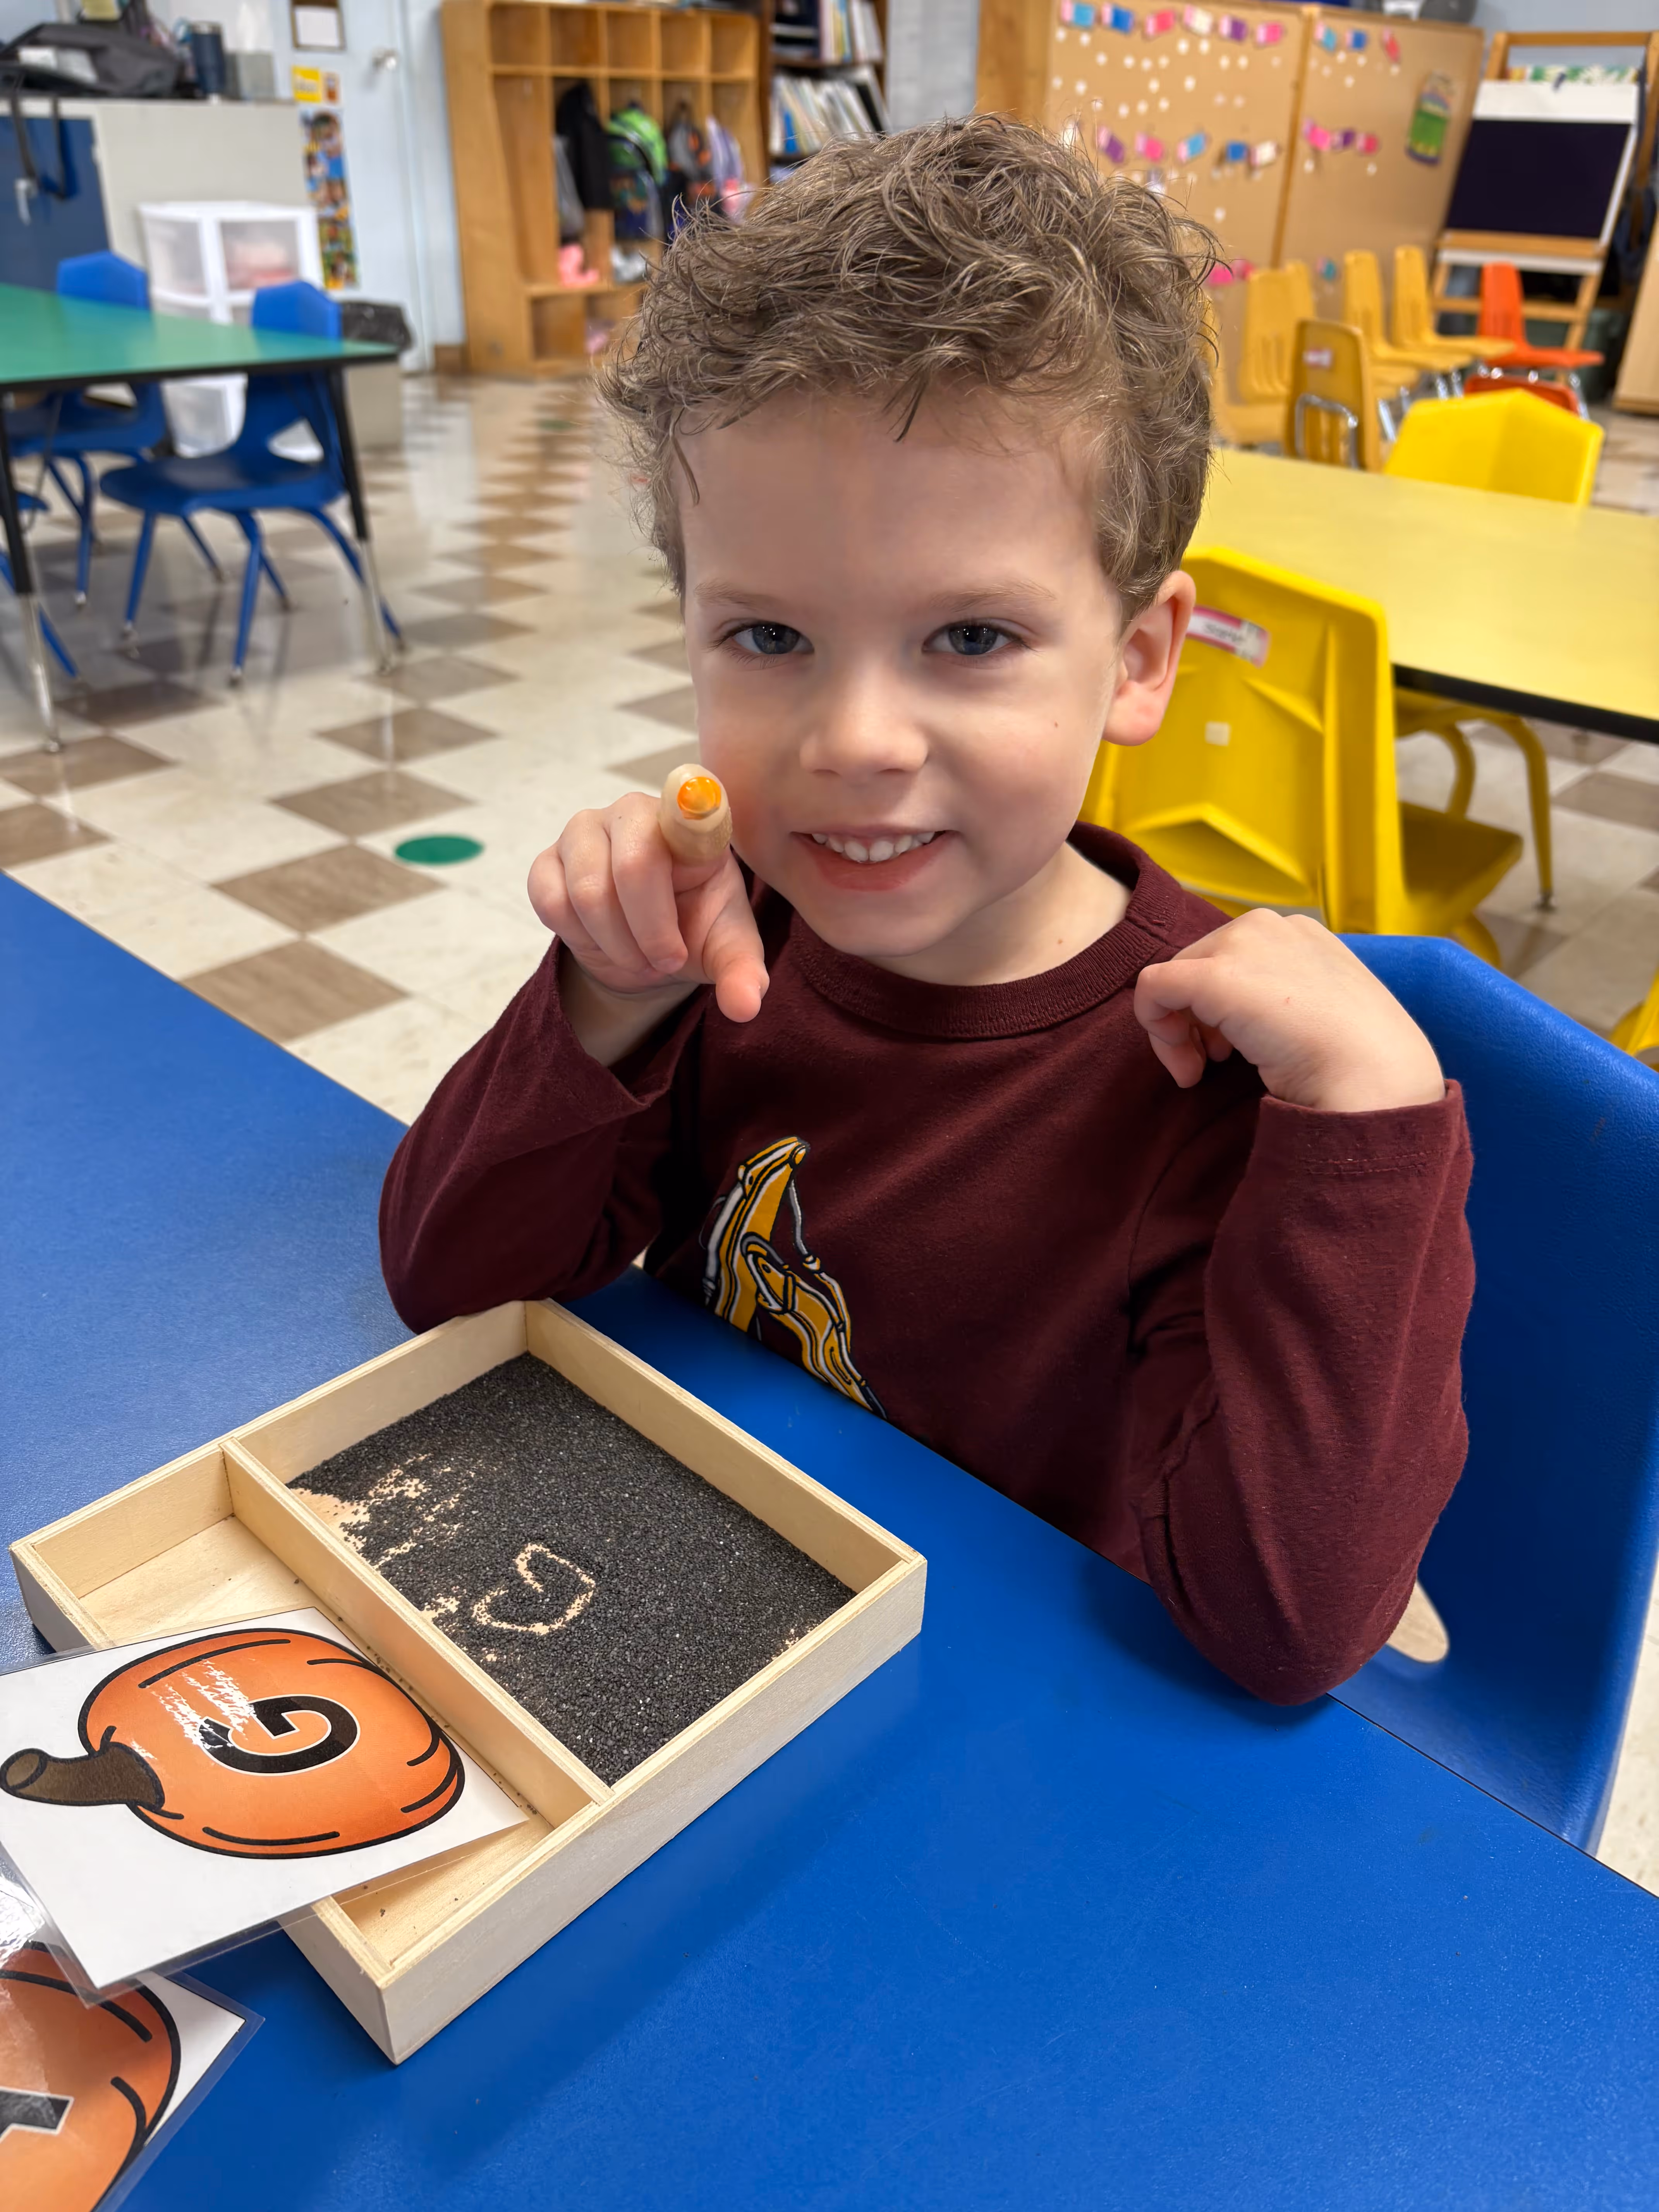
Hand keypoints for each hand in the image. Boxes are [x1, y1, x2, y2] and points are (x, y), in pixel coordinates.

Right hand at [528, 792, 767, 1056]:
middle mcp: (636, 813)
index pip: (692, 806)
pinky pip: (551, 902)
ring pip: (589, 892)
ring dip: (617, 944)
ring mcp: (585, 830)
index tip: (700, 811)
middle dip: (650, 933)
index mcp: (691, 827)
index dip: (692, 810)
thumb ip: (742, 975)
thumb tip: (745, 1006)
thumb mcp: (726, 953)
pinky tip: (600, 939)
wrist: (642, 946)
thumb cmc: (692, 931)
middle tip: (665, 962)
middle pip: (634, 866)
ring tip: (637, 956)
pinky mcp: (547, 859)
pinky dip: (578, 938)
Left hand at [1133, 910, 1444, 1111]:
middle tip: (1213, 1065)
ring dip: (1177, 1030)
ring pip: (1173, 976)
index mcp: (1299, 934)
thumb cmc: (1356, 1061)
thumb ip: (1279, 999)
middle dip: (1193, 1020)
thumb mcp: (1318, 1012)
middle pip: (1198, 965)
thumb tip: (1235, 1016)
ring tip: (1202, 1071)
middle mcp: (1270, 926)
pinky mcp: (1216, 976)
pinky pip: (1152, 988)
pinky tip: (1187, 1071)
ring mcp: (1243, 944)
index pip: (1232, 959)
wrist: (1375, 1078)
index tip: (1229, 1051)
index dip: (1217, 1008)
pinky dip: (1157, 1030)